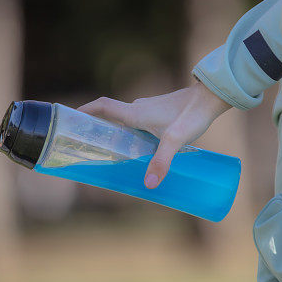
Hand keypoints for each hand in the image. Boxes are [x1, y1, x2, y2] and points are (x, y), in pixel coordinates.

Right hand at [76, 79, 231, 188]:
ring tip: (113, 152)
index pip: (102, 106)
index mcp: (135, 113)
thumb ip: (162, 161)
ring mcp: (149, 108)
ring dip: (116, 133)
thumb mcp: (175, 140)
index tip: (70, 118)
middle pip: (110, 116)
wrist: (211, 97)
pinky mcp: (159, 111)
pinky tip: (141, 148)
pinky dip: (132, 133)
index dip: (84, 111)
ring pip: (125, 121)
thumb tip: (148, 184)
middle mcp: (138, 108)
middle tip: (89, 146)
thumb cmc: (192, 114)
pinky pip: (138, 122)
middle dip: (98, 129)